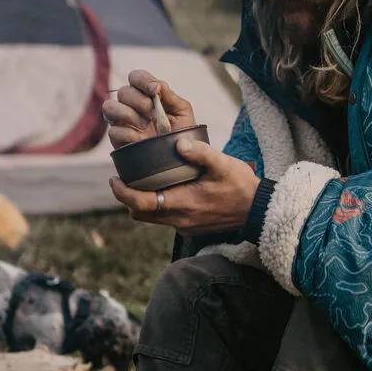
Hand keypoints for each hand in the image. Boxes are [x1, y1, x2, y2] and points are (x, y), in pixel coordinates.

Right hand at [102, 70, 196, 148]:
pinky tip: (141, 139)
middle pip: (123, 91)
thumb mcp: (182, 112)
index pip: (135, 77)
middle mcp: (131, 105)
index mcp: (146, 94)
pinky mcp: (118, 140)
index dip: (142, 80)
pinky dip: (128, 133)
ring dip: (127, 114)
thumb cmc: (181, 132)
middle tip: (152, 113)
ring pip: (109, 107)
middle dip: (139, 101)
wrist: (179, 158)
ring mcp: (122, 122)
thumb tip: (159, 84)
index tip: (155, 90)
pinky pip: (113, 130)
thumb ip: (171, 96)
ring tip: (145, 125)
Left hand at [111, 138, 259, 235]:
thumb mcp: (223, 164)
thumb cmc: (240, 186)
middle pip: (140, 213)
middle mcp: (180, 219)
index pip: (141, 204)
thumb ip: (201, 153)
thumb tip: (178, 143)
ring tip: (142, 181)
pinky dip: (159, 206)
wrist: (258, 210)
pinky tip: (165, 188)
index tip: (114, 179)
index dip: (123, 193)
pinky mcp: (191, 227)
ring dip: (143, 202)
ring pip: (152, 217)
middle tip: (123, 178)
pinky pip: (165, 218)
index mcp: (183, 203)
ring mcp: (185, 226)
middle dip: (128, 197)